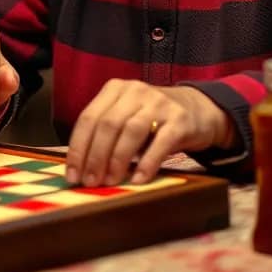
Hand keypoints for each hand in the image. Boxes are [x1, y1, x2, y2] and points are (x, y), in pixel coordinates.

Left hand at [65, 80, 235, 186]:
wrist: (198, 109)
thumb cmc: (153, 119)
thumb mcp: (127, 116)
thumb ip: (106, 133)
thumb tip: (82, 168)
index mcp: (115, 89)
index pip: (88, 117)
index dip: (78, 148)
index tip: (72, 174)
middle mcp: (135, 91)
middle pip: (108, 124)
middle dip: (95, 156)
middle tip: (91, 182)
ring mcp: (159, 103)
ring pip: (131, 131)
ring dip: (117, 160)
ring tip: (111, 182)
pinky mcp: (180, 119)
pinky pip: (161, 142)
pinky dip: (147, 163)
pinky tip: (138, 179)